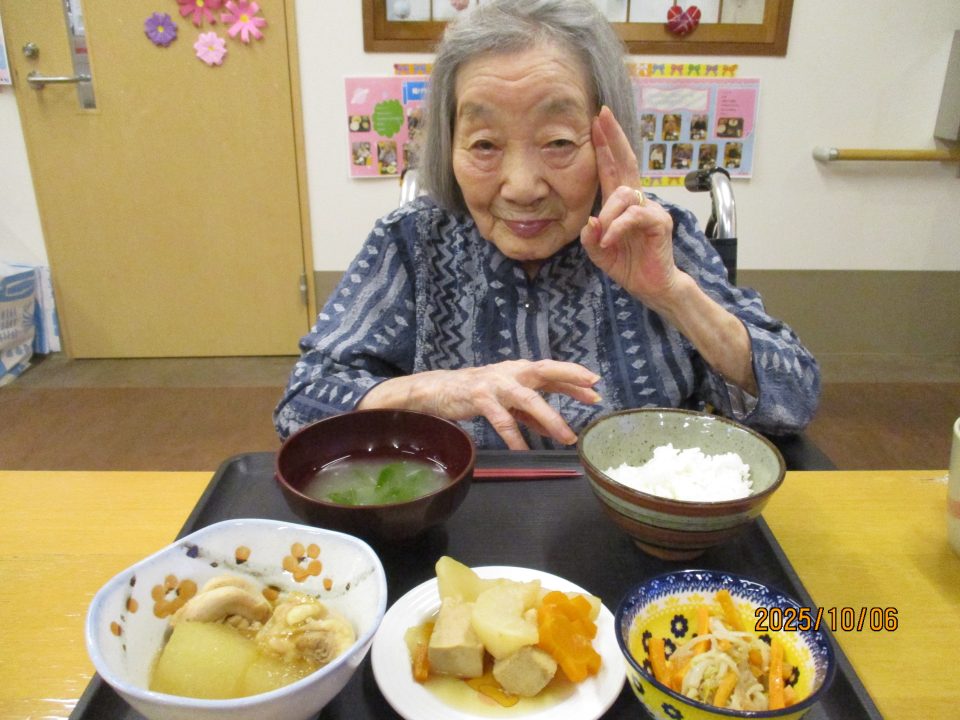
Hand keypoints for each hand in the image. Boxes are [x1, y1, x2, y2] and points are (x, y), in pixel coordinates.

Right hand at [359, 359, 600, 449]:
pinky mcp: (479, 398)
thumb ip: (531, 413)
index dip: (574, 378)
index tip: (597, 387)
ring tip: (567, 437)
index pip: (552, 372)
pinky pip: (502, 420)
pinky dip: (515, 437)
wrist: (436, 390)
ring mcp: (495, 384)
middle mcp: (510, 372)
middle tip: (593, 389)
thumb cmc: (475, 394)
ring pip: (527, 399)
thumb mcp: (507, 402)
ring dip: (549, 418)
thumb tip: (556, 430)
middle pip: (544, 371)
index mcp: (518, 370)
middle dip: (570, 378)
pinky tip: (525, 451)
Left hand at [581, 106, 678, 308]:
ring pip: (624, 195)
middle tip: (602, 116)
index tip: (596, 121)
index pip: (612, 168)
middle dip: (613, 138)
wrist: (651, 287)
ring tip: (603, 236)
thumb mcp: (600, 252)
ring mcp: (650, 209)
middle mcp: (637, 201)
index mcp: (621, 204)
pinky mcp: (660, 223)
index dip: (604, 146)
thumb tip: (590, 221)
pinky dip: (618, 228)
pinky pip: (634, 216)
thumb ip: (591, 237)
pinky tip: (610, 240)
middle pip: (627, 162)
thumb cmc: (628, 265)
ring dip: (608, 214)